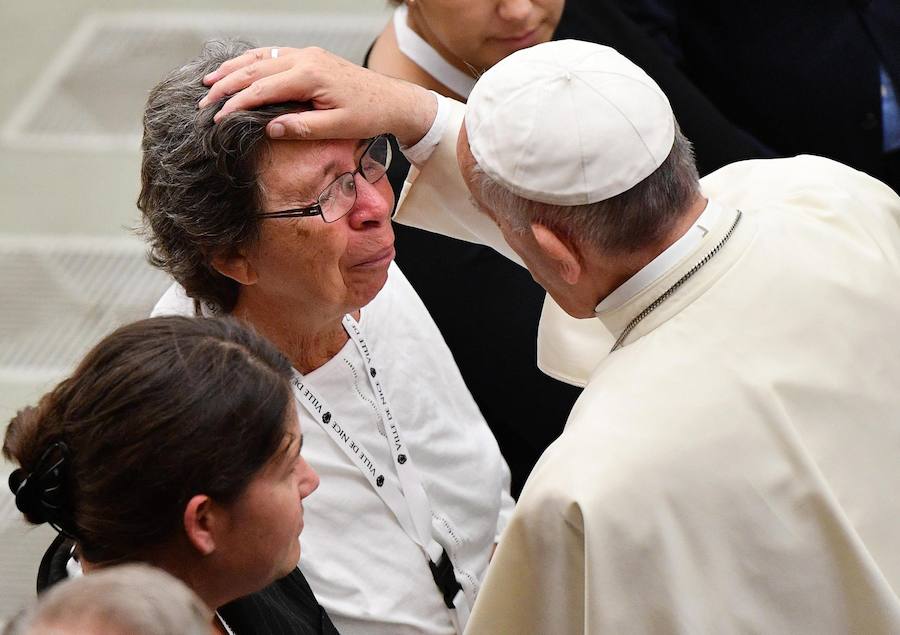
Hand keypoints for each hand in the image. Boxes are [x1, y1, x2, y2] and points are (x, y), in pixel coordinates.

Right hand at [198, 46, 437, 146]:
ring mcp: (306, 55)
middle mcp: (304, 59)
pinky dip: (251, 62)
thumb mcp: (336, 128)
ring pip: (260, 57)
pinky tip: (238, 70)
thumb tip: (268, 129)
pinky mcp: (310, 57)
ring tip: (210, 82)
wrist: (392, 100)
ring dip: (233, 69)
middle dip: (226, 86)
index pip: (261, 89)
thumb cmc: (368, 114)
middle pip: (254, 69)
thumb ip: (301, 127)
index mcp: (309, 75)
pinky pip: (273, 55)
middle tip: (203, 101)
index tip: (217, 118)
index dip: (236, 104)